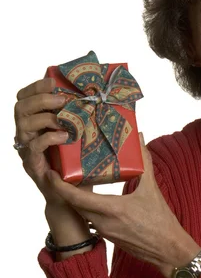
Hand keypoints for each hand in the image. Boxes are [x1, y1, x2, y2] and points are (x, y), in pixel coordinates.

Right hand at [14, 76, 92, 205]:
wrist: (75, 197)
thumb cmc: (79, 164)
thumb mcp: (81, 135)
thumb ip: (83, 118)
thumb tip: (103, 97)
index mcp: (35, 123)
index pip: (24, 98)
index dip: (36, 87)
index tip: (53, 81)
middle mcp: (27, 135)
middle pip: (20, 107)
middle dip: (41, 99)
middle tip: (62, 100)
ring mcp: (27, 150)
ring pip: (23, 125)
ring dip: (45, 117)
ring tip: (65, 119)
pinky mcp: (32, 165)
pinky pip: (33, 147)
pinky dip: (49, 138)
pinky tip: (64, 137)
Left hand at [44, 133, 200, 277]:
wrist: (167, 249)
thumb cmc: (161, 221)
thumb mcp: (152, 189)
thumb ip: (145, 162)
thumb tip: (140, 139)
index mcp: (112, 209)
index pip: (76, 198)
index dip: (60, 186)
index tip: (52, 173)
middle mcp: (103, 222)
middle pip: (74, 204)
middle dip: (65, 189)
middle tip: (62, 171)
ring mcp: (104, 231)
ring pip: (82, 212)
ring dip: (75, 199)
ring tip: (73, 181)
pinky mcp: (107, 236)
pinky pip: (90, 219)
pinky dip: (86, 207)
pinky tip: (90, 197)